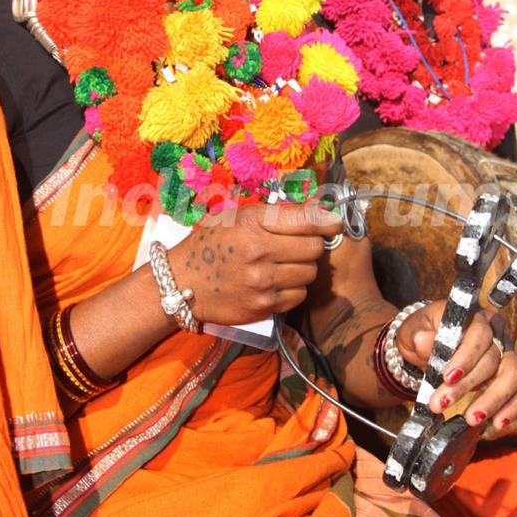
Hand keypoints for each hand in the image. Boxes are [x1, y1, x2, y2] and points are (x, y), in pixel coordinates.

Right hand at [168, 202, 341, 325]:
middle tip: (299, 245)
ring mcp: (262, 282)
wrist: (182, 281)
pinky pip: (298, 296)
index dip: (327, 220)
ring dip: (303, 268)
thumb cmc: (211, 243)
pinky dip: (294, 289)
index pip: (306, 220)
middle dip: (312, 246)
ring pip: (309, 274)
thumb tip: (317, 210)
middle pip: (314, 249)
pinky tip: (279, 282)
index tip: (334, 222)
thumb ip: (276, 213)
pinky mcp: (262, 306)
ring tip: (286, 264)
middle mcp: (260, 253)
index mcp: (254, 224)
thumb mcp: (237, 217)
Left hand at [395, 301, 516, 430]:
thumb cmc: (423, 335)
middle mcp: (497, 332)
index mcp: (475, 316)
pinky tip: (497, 423)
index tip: (447, 377)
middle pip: (492, 358)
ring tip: (471, 419)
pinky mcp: (512, 376)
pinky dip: (511, 408)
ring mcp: (507, 354)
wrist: (428, 348)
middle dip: (468, 385)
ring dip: (492, 399)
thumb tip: (424, 341)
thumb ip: (419, 336)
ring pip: (512, 375)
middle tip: (442, 403)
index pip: (479, 333)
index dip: (466, 356)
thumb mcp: (413, 331)